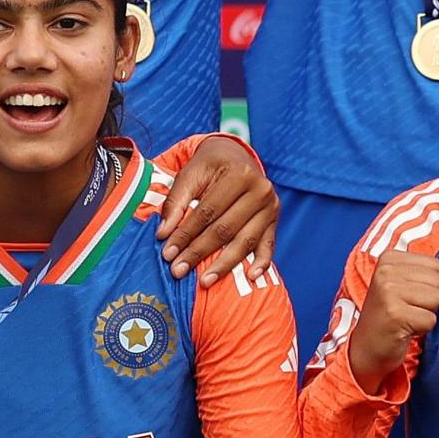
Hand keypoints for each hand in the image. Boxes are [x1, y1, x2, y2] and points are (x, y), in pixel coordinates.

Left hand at [157, 133, 276, 280]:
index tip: (168, 253)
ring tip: (205, 281)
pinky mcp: (274, 220)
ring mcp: (271, 206)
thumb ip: (176, 202)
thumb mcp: (190, 174)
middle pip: (225, 228)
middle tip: (179, 271)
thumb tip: (164, 234)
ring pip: (246, 241)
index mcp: (239, 174)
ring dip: (224, 264)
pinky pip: (269, 244)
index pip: (207, 212)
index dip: (186, 234)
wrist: (235, 156)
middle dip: (199, 252)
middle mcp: (260, 189)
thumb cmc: (209, 167)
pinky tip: (251, 276)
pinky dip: (262, 262)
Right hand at [345, 248, 438, 386]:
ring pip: (437, 299)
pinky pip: (431, 319)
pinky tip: (405, 329)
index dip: (430, 284)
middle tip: (409, 309)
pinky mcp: (395, 314)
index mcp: (389, 259)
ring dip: (427, 314)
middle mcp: (386, 271)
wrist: (367, 347)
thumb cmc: (392, 315)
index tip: (409, 296)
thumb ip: (430, 276)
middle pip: (438, 281)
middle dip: (431, 300)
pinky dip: (423, 329)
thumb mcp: (407, 286)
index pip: (436, 264)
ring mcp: (389, 292)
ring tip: (407, 318)